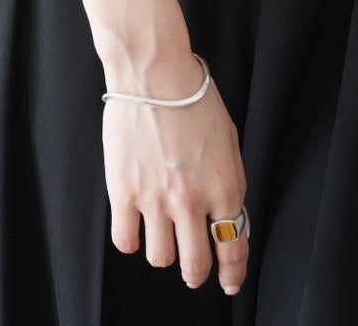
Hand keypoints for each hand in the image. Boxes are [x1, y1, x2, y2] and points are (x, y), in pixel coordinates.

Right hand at [103, 48, 249, 296]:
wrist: (155, 74)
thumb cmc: (195, 99)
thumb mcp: (228, 141)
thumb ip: (228, 183)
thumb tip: (228, 216)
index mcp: (224, 186)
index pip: (233, 246)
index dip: (232, 272)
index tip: (229, 282)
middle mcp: (192, 201)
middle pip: (195, 265)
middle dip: (196, 274)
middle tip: (193, 271)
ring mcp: (155, 200)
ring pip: (160, 258)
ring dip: (163, 250)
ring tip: (162, 233)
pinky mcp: (124, 194)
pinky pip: (126, 242)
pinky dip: (132, 240)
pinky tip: (136, 226)